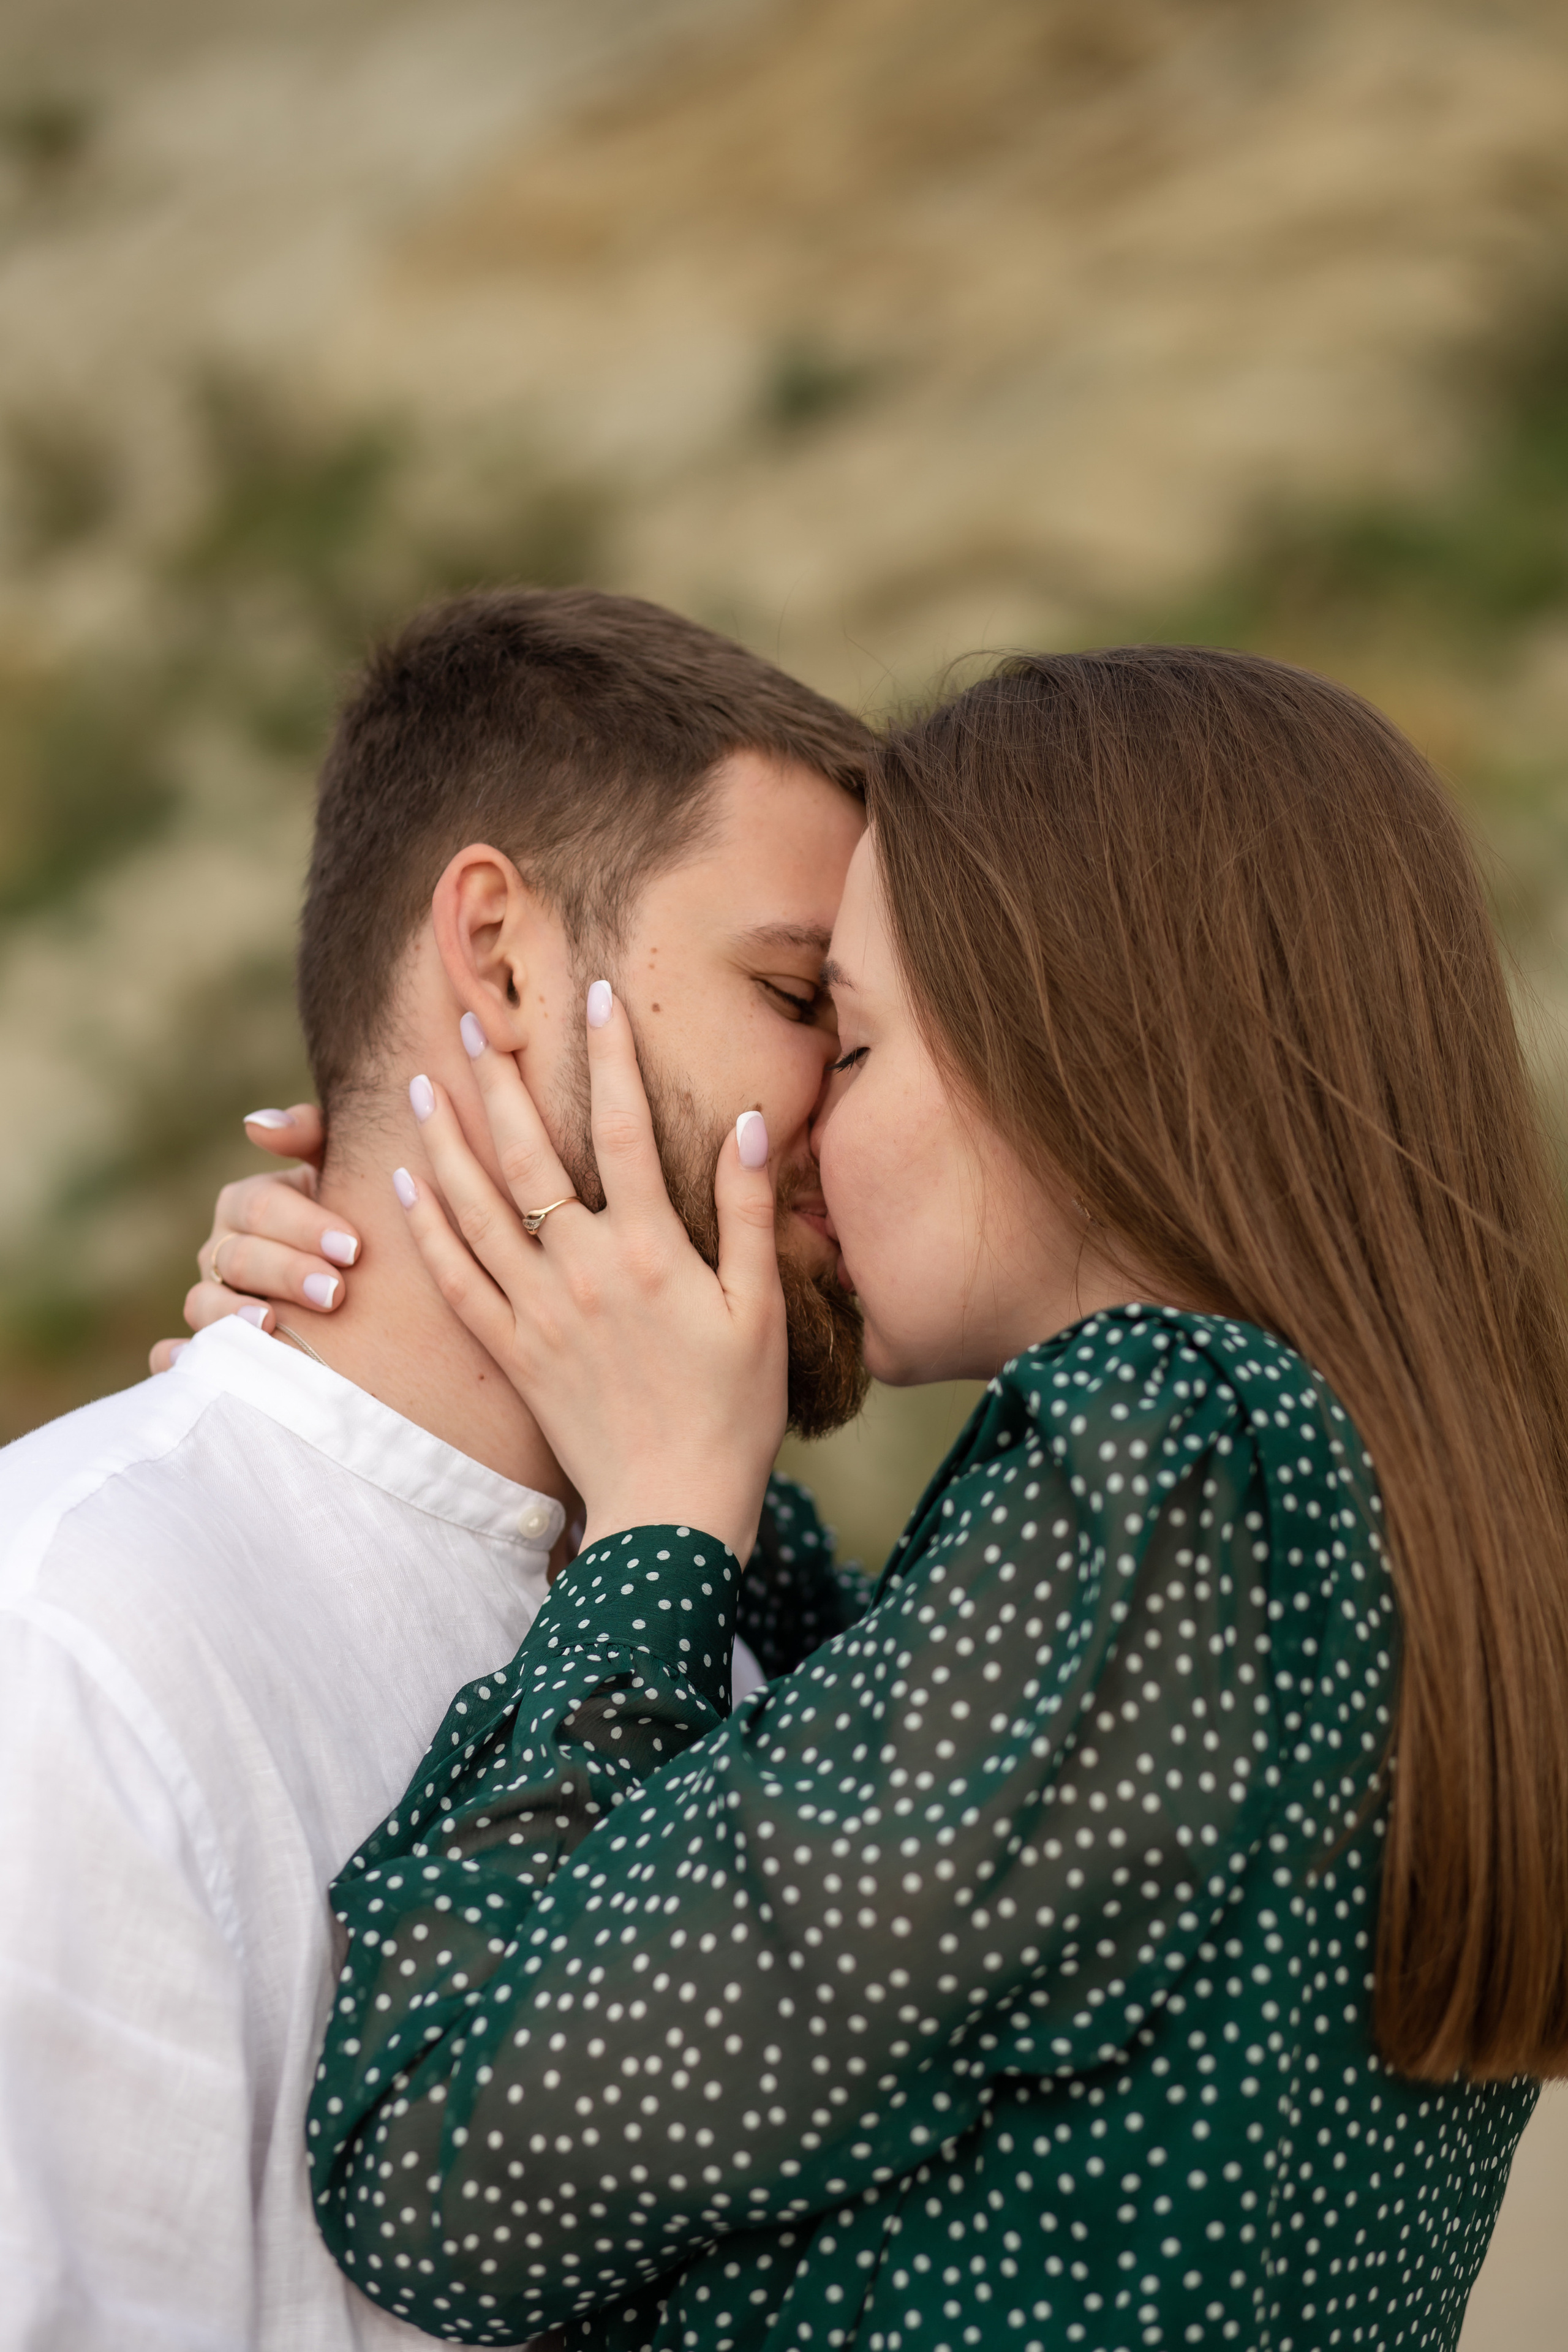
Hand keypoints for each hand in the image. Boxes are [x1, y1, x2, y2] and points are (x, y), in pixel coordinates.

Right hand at [147, 1106, 362, 1372]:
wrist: (366, 1274)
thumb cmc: (352, 1212)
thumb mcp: (338, 1167)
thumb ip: (309, 1134)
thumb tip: (258, 1126)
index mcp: (247, 1205)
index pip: (260, 1207)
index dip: (304, 1225)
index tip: (352, 1246)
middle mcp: (221, 1251)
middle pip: (238, 1259)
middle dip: (287, 1273)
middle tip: (335, 1291)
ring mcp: (210, 1300)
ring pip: (203, 1305)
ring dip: (233, 1317)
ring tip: (271, 1326)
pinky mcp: (209, 1345)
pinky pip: (176, 1356)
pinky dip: (179, 1362)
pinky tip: (199, 1367)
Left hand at [397, 990, 786, 1560]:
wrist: (673, 1510)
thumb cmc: (734, 1410)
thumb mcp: (761, 1308)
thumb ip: (751, 1212)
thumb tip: (747, 1121)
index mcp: (652, 1251)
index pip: (623, 1129)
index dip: (609, 1055)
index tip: (596, 993)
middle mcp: (584, 1270)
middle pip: (528, 1155)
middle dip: (498, 1080)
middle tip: (469, 1019)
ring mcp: (538, 1312)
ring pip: (476, 1209)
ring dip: (443, 1141)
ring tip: (419, 1083)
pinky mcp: (510, 1353)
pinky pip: (455, 1281)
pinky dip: (426, 1229)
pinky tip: (402, 1185)